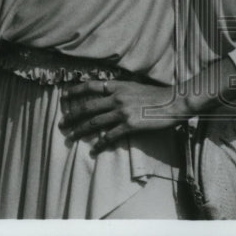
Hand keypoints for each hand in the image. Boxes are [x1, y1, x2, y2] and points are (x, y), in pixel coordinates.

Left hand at [59, 79, 188, 152]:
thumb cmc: (156, 95)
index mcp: (116, 86)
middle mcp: (116, 98)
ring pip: (94, 122)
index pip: (89, 86)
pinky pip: (110, 136)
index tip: (63, 97)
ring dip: (80, 130)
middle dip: (72, 116)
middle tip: (61, 124)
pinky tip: (93, 150)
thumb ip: (119, 89)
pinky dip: (100, 144)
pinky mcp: (130, 126)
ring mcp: (122, 112)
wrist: (174, 102)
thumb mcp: (134, 86)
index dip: (74, 91)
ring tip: (70, 136)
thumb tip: (107, 92)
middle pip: (87, 107)